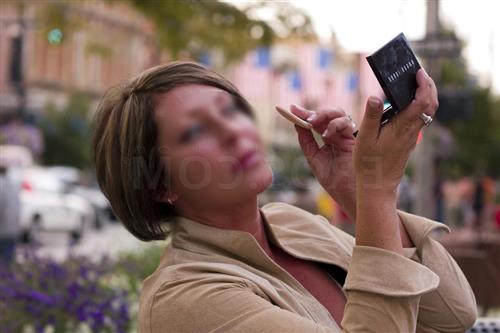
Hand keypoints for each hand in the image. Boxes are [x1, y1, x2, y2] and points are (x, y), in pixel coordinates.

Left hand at [290, 104, 356, 220]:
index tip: (292, 109)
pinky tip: (326, 134)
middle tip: (300, 113)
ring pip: (339, 114)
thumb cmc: (335, 182)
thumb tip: (297, 124)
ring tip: (312, 122)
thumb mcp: (315, 159)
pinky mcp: (357, 139)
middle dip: (313, 112)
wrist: (351, 196)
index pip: (317, 123)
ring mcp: (348, 137)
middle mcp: (340, 136)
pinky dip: (335, 125)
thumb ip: (307, 142)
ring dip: (324, 115)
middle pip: (328, 115)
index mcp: (330, 141)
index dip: (305, 114)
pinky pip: (347, 123)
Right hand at [354, 69, 438, 196]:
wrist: (377, 186)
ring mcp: (412, 137)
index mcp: (402, 127)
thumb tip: (375, 96)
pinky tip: (408, 104)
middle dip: (429, 87)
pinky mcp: (409, 142)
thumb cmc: (369, 163)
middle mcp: (411, 131)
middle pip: (431, 105)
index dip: (423, 85)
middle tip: (420, 74)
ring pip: (427, 113)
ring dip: (426, 96)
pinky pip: (420, 120)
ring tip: (416, 84)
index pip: (421, 102)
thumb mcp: (365, 138)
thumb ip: (372, 116)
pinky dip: (420, 107)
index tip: (418, 72)